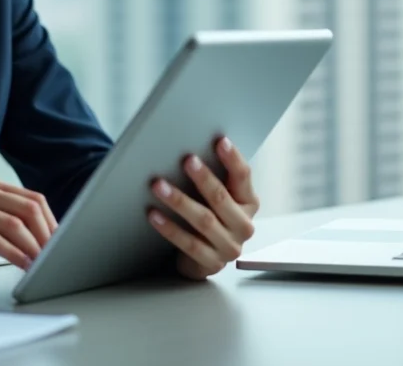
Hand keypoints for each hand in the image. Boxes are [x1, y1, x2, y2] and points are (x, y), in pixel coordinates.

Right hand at [0, 174, 57, 273]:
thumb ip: (1, 222)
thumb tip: (38, 239)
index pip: (31, 198)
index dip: (52, 221)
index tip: (62, 242)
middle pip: (27, 208)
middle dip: (47, 234)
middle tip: (57, 255)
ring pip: (12, 223)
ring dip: (33, 246)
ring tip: (43, 263)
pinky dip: (12, 253)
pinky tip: (21, 264)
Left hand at [147, 137, 259, 280]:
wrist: (204, 257)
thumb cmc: (211, 216)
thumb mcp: (218, 197)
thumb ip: (214, 176)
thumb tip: (191, 146)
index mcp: (248, 203)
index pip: (243, 177)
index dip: (233, 159)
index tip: (220, 141)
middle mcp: (244, 225)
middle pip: (221, 198)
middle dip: (203, 178)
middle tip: (186, 160)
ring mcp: (229, 247)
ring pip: (203, 221)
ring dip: (179, 201)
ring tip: (159, 185)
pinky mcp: (211, 263)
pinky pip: (188, 243)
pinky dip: (169, 228)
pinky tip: (154, 214)